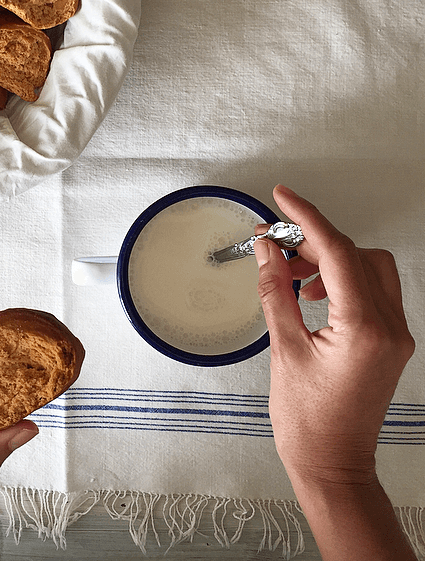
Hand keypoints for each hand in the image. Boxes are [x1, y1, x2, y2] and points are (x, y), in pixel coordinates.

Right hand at [254, 185, 416, 560]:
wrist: (332, 463)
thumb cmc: (308, 421)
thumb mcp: (283, 349)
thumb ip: (275, 291)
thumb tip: (268, 251)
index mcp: (365, 328)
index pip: (338, 251)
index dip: (307, 218)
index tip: (283, 198)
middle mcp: (390, 327)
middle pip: (355, 255)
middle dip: (313, 240)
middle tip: (274, 241)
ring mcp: (394, 334)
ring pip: (367, 268)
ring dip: (327, 259)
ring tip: (288, 271)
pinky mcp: (388, 341)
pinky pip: (370, 290)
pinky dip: (339, 279)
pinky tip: (309, 292)